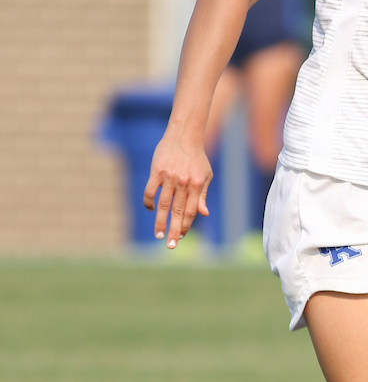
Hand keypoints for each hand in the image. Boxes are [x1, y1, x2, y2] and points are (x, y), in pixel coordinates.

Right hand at [143, 130, 211, 248]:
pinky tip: (150, 210)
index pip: (190, 211)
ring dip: (160, 221)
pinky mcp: (156, 171)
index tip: (180, 237)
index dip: (185, 225)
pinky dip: (149, 202)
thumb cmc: (197, 158)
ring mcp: (169, 177)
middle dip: (173, 230)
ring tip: (158, 235)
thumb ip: (202, 195)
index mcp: (196, 185)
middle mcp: (183, 183)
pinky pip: (150, 191)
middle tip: (169, 246)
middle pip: (177, 211)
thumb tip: (204, 214)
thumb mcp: (205, 176)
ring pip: (163, 204)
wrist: (184, 136)